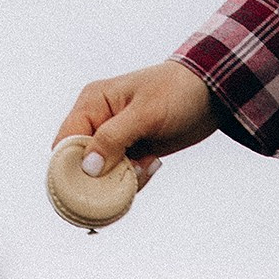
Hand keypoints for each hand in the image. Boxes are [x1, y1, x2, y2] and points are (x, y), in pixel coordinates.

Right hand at [55, 61, 218, 188]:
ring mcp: (114, 139)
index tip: (88, 186)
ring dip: (123, 179)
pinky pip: (122, 176)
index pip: (66, 141)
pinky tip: (154, 164)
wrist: (212, 94)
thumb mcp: (145, 114)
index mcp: (92, 103)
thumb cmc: (177, 92)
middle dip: (101, 177)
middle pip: (81, 163)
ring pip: (103, 174)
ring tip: (148, 164)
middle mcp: (98, 122)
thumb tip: (87, 167)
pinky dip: (136, 178)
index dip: (70, 166)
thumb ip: (113, 138)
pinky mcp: (131, 152)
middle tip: (129, 175)